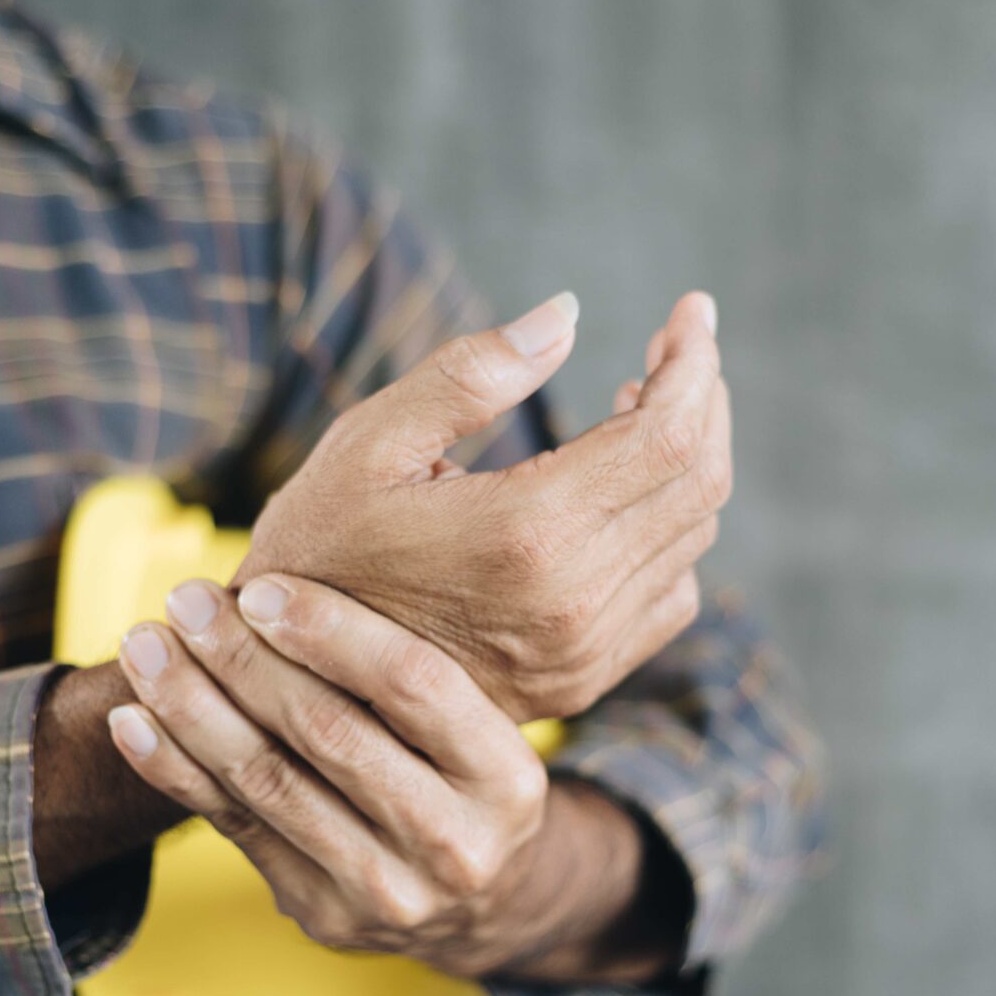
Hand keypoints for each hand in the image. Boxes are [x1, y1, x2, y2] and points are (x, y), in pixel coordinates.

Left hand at [103, 573, 674, 980]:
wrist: (476, 902)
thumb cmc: (462, 773)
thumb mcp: (482, 725)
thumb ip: (422, 660)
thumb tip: (353, 528)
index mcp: (509, 778)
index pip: (415, 685)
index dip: (332, 630)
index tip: (260, 587)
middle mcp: (458, 844)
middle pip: (332, 731)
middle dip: (245, 657)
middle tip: (184, 598)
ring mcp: (389, 891)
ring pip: (270, 780)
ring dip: (194, 705)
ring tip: (144, 645)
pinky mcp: (325, 914)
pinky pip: (236, 827)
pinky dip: (176, 770)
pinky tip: (135, 720)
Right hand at [235, 290, 730, 721]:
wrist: (292, 685)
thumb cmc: (318, 546)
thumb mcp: (370, 443)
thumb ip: (473, 372)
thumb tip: (568, 314)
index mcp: (526, 533)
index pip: (668, 435)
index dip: (694, 362)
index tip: (690, 310)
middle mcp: (572, 602)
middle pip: (699, 481)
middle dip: (702, 398)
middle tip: (675, 349)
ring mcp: (583, 652)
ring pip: (692, 536)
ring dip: (686, 460)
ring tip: (636, 407)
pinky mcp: (582, 682)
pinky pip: (672, 594)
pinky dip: (671, 530)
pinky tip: (622, 492)